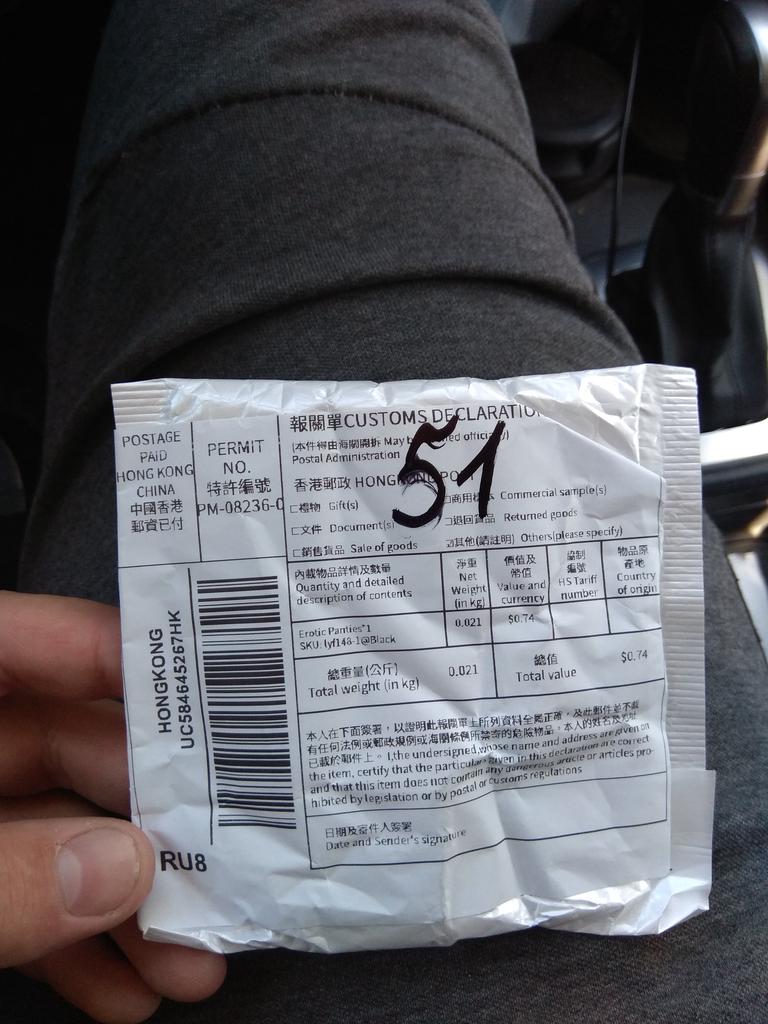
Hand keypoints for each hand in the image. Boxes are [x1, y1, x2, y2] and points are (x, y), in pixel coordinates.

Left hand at [0, 591, 226, 1021]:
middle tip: (222, 862)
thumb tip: (118, 869)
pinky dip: (70, 942)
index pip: (23, 640)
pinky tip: (121, 987)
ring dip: (125, 899)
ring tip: (191, 956)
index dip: (118, 653)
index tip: (212, 686)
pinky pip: (22, 893)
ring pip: (55, 832)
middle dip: (148, 819)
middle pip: (66, 746)